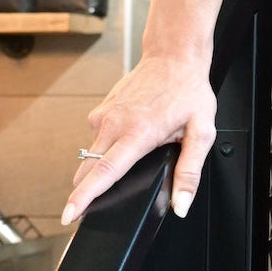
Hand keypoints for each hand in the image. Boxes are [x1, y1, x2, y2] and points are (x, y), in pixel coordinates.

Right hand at [61, 55, 216, 225]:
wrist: (174, 55)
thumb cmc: (189, 89)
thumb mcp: (202, 131)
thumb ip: (190, 171)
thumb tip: (181, 204)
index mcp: (138, 132)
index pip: (105, 172)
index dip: (84, 197)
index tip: (69, 215)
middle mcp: (115, 123)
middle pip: (89, 169)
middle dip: (85, 192)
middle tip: (91, 208)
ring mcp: (105, 114)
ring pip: (92, 155)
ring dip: (99, 167)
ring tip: (126, 160)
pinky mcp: (101, 109)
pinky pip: (97, 137)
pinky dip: (106, 147)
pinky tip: (126, 138)